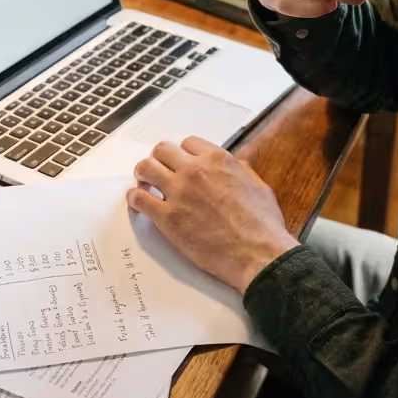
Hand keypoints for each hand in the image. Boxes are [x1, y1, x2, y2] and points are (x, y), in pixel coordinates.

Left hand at [125, 136, 300, 292]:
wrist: (258, 254)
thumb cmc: (263, 226)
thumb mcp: (259, 187)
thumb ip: (243, 172)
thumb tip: (238, 165)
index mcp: (218, 160)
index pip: (188, 143)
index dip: (183, 154)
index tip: (181, 163)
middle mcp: (195, 170)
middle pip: (162, 150)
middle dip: (159, 159)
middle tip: (158, 171)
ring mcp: (179, 193)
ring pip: (145, 168)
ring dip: (142, 175)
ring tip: (144, 184)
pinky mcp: (167, 218)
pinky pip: (139, 199)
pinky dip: (134, 199)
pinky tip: (138, 203)